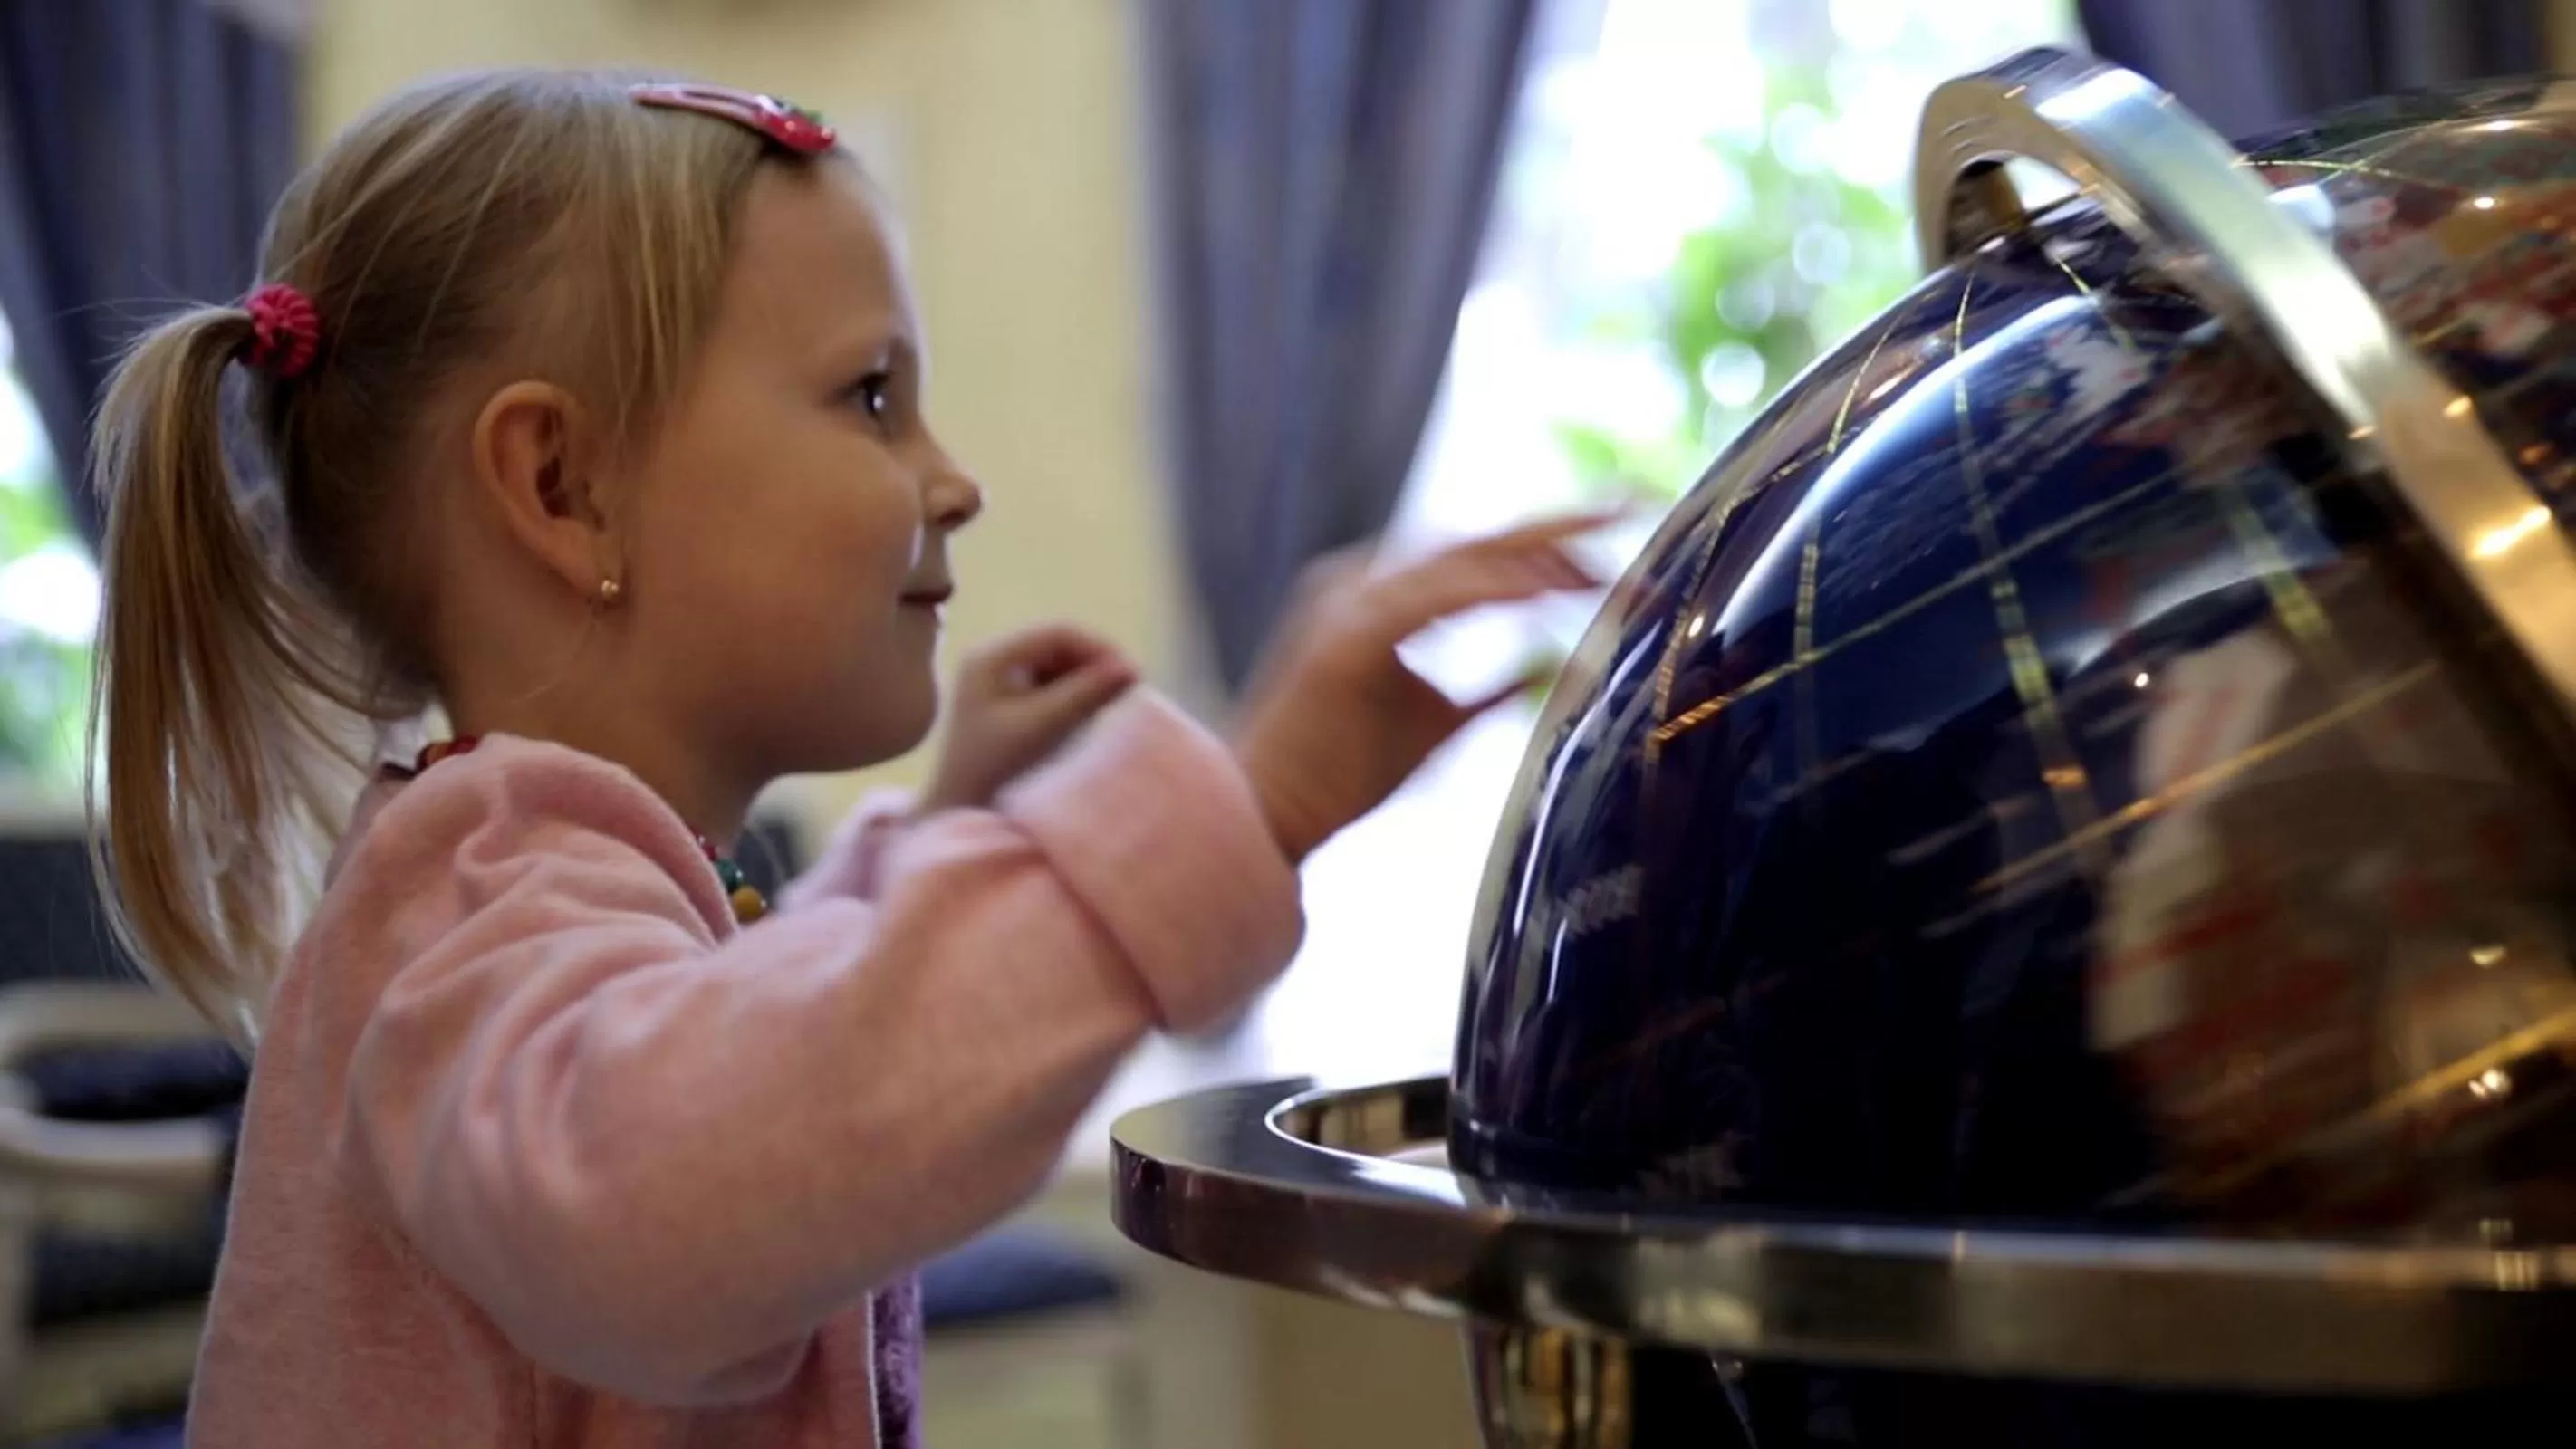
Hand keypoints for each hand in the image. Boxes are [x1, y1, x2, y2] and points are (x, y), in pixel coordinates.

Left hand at [919, 624, 1139, 814]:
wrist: (960, 812)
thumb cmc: (996, 771)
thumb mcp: (1044, 729)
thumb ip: (1086, 695)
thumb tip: (1132, 667)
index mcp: (991, 656)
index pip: (1058, 633)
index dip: (1100, 648)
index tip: (1133, 674)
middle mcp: (991, 659)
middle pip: (1058, 646)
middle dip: (1095, 666)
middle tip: (1127, 692)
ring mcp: (998, 679)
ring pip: (1058, 665)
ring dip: (1086, 683)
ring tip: (1106, 710)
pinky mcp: (1007, 701)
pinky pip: (1050, 685)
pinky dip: (1073, 698)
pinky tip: (1082, 721)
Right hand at [1231, 514, 1612, 861]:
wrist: (1264, 817)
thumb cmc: (1337, 777)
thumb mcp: (1433, 727)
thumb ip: (1486, 692)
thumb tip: (1544, 667)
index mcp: (1379, 598)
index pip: (1476, 558)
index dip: (1545, 546)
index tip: (1610, 549)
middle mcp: (1362, 585)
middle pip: (1477, 543)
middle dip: (1557, 530)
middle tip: (1628, 511)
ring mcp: (1351, 603)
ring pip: (1463, 560)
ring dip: (1538, 559)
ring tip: (1604, 571)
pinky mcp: (1348, 637)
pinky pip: (1436, 597)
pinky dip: (1495, 590)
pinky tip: (1547, 592)